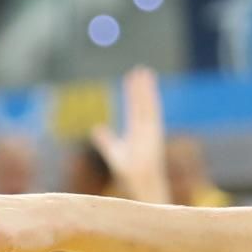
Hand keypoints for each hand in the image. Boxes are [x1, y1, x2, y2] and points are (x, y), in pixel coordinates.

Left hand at [90, 67, 167, 201]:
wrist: (140, 181)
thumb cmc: (130, 171)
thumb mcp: (114, 152)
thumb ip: (106, 140)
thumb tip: (97, 129)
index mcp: (138, 131)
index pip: (135, 108)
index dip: (134, 93)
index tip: (132, 78)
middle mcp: (146, 128)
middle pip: (143, 103)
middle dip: (142, 87)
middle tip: (140, 69)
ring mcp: (151, 129)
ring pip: (148, 104)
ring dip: (146, 89)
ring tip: (144, 72)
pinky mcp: (154, 132)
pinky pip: (151, 112)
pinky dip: (150, 100)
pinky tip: (148, 89)